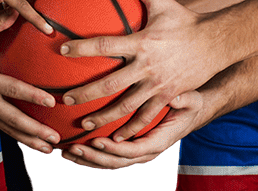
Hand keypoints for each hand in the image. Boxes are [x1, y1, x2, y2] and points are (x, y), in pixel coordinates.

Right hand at [0, 9, 61, 152]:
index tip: (51, 102)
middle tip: (55, 139)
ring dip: (28, 139)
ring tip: (49, 149)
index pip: (11, 89)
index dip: (32, 96)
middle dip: (35, 131)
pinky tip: (30, 139)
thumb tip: (16, 9)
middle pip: (12, 120)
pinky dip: (16, 134)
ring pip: (7, 128)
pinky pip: (0, 125)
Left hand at [57, 0, 220, 136]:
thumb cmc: (184, 20)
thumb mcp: (162, 0)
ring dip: (103, 118)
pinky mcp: (168, 98)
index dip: (83, 48)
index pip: (106, 45)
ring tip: (83, 125)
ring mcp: (158, 85)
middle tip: (64, 99)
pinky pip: (146, 117)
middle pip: (110, 84)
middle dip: (86, 93)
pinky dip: (130, 130)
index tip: (62, 50)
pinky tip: (115, 138)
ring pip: (126, 107)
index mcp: (142, 42)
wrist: (216, 43)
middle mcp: (147, 67)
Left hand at [62, 92, 207, 168]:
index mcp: (159, 141)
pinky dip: (90, 155)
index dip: (114, 149)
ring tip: (65, 151)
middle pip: (116, 161)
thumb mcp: (191, 99)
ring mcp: (136, 151)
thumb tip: (177, 95)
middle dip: (93, 157)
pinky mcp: (129, 146)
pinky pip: (109, 155)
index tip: (97, 141)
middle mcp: (146, 151)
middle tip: (72, 147)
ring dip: (87, 159)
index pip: (133, 151)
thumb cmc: (190, 103)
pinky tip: (73, 148)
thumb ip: (184, 98)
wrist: (192, 110)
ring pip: (109, 162)